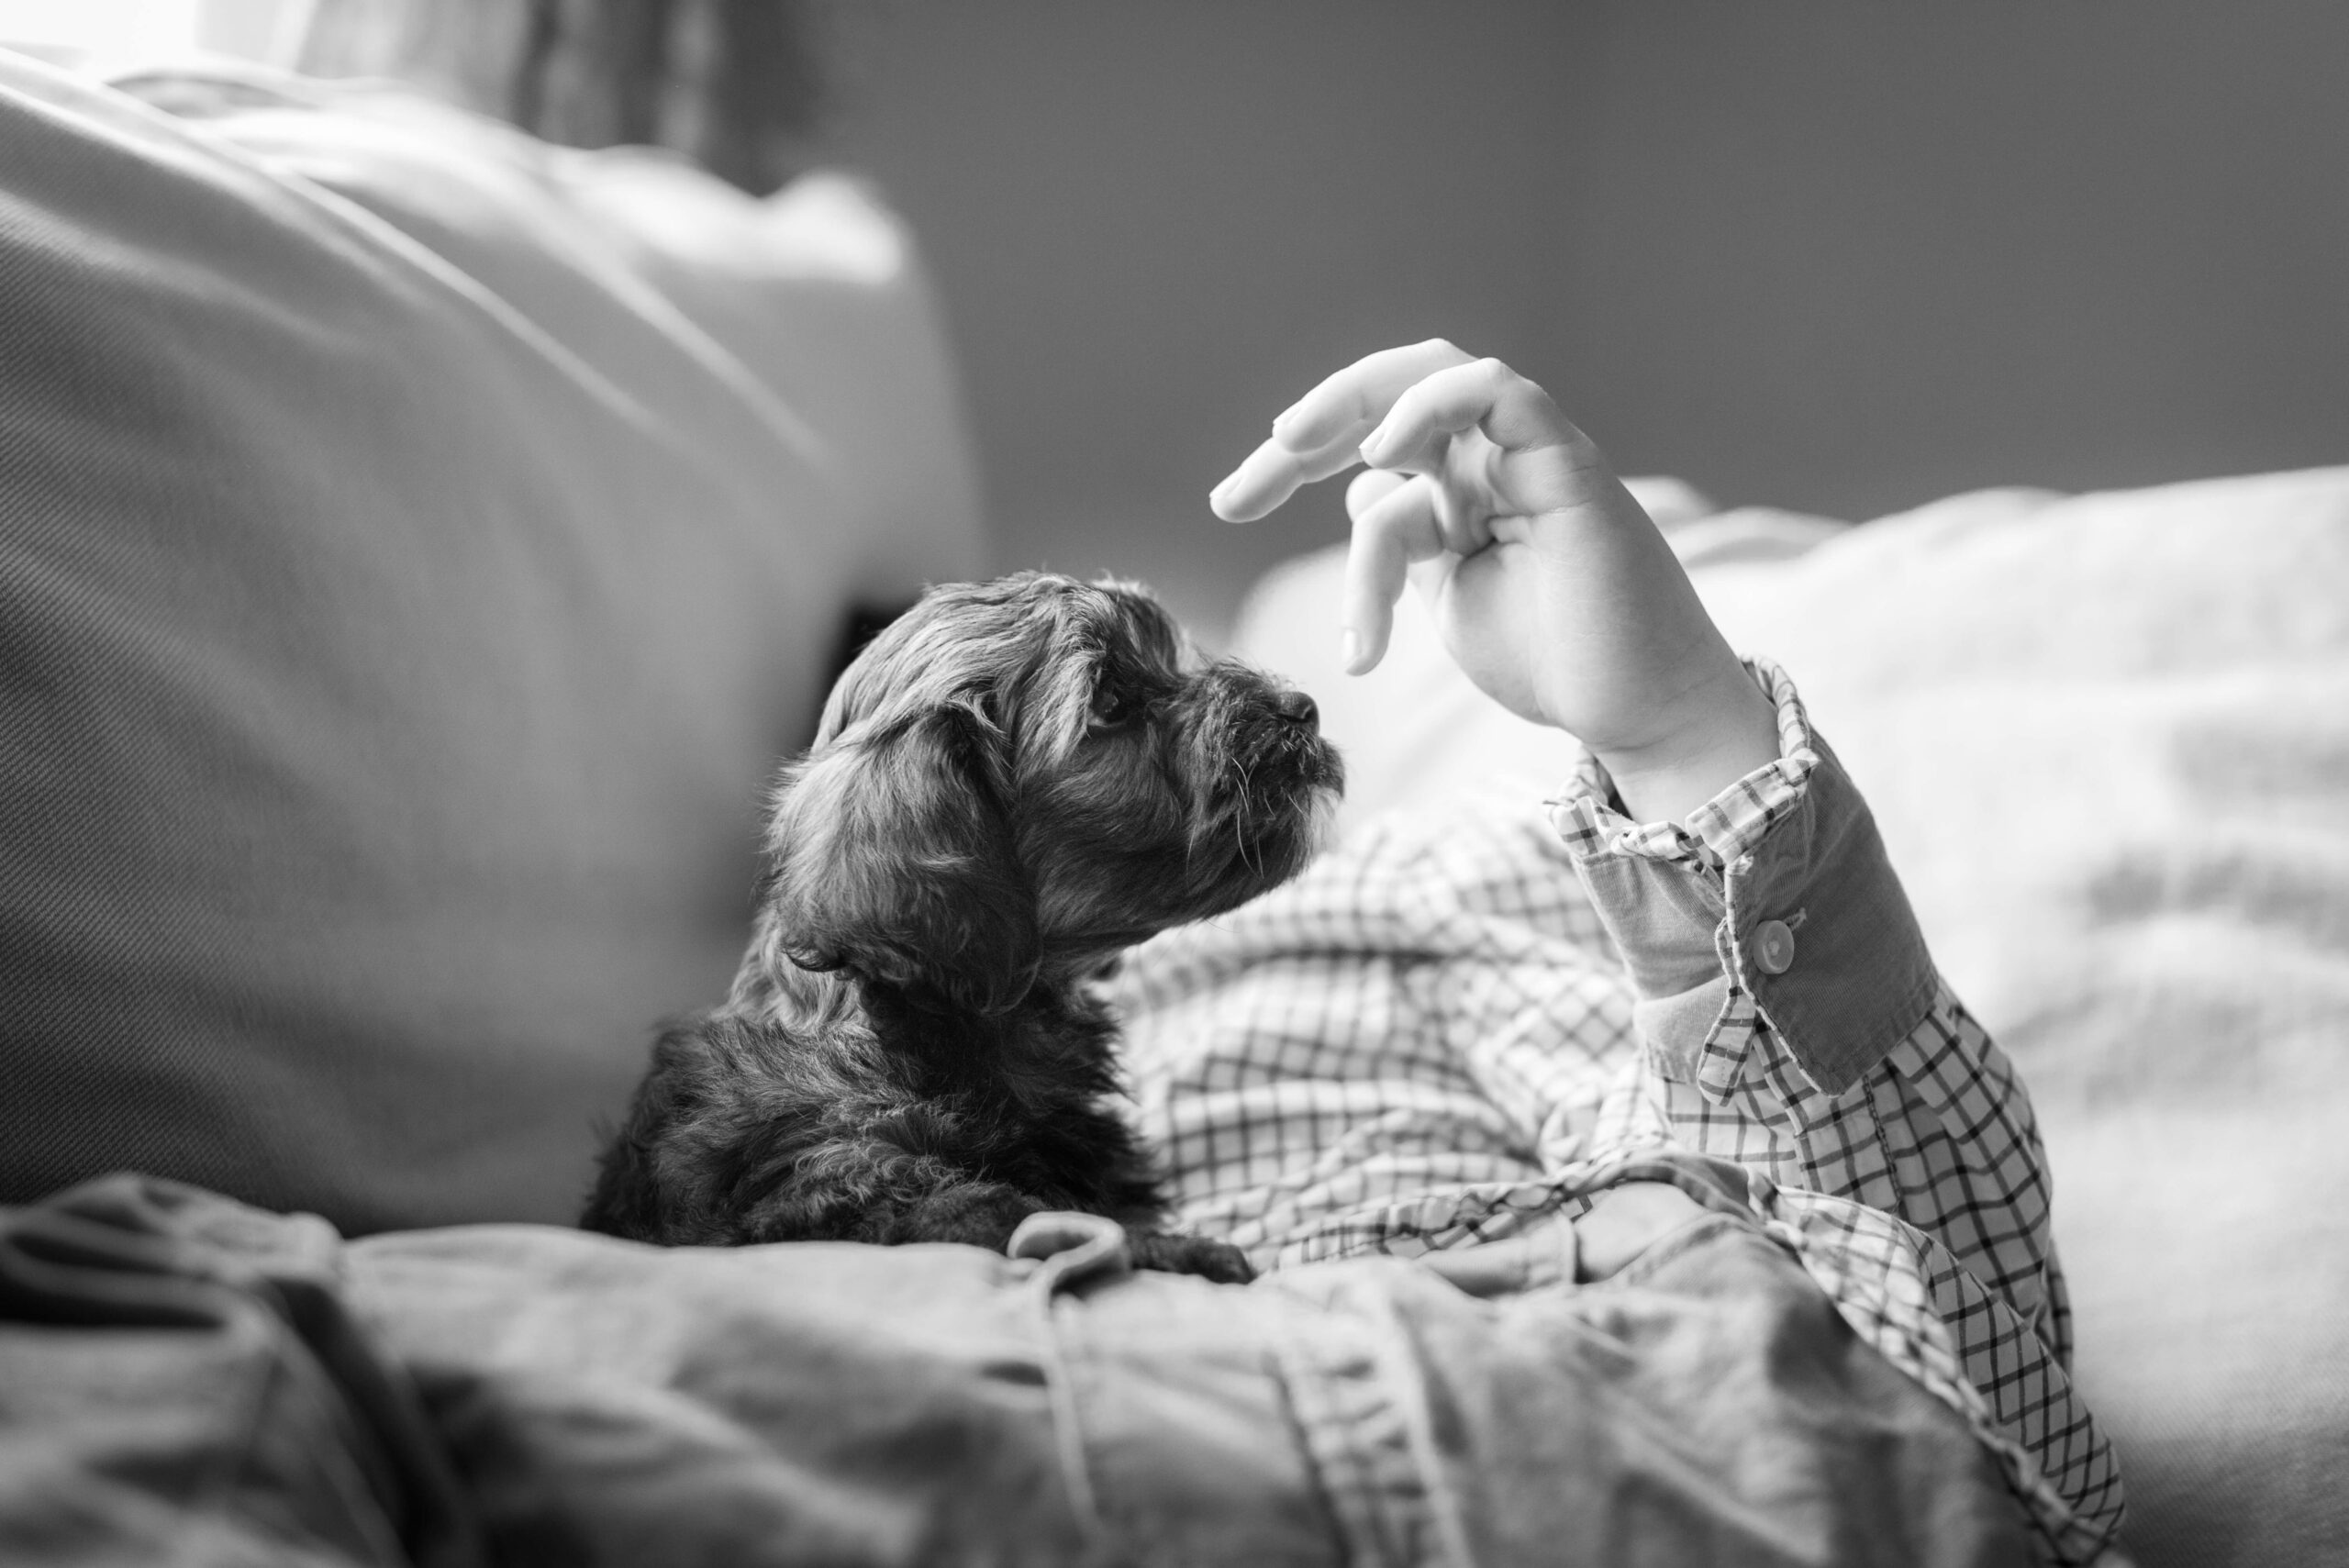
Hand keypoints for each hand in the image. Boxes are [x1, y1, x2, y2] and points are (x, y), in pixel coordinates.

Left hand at [1210, 340, 1776, 821]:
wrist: (1635, 713)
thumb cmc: (1555, 663)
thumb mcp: (1446, 603)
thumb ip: (1404, 547)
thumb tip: (1361, 494)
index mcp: (1460, 491)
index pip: (1365, 447)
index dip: (1289, 463)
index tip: (1229, 504)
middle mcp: (1492, 460)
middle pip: (1385, 400)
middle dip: (1303, 431)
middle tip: (1236, 492)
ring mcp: (1530, 455)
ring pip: (1433, 375)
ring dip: (1350, 398)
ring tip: (1289, 444)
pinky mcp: (1566, 463)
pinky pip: (1498, 390)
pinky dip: (1431, 404)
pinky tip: (1382, 456)